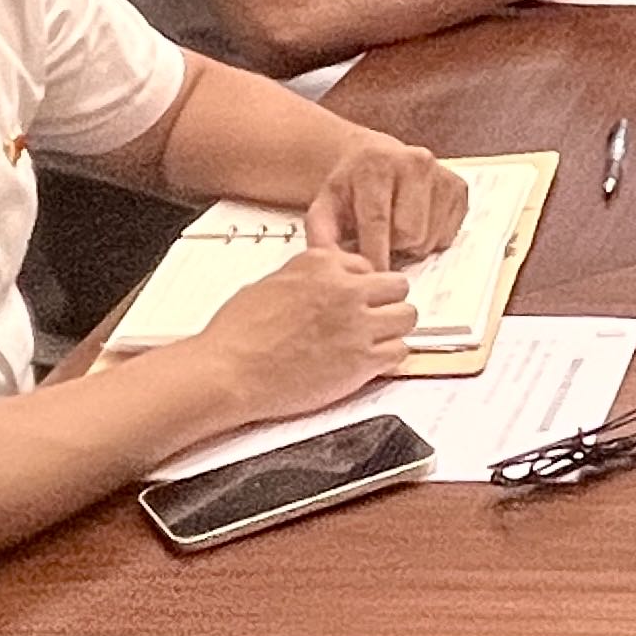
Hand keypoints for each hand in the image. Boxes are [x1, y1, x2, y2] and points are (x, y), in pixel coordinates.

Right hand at [186, 246, 414, 415]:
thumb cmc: (237, 334)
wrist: (227, 372)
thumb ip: (307, 278)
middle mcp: (345, 289)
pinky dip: (389, 358)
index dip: (361, 286)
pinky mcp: (362, 360)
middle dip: (386, 302)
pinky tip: (370, 362)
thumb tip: (323, 281)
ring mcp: (357, 324)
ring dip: (394, 329)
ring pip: (407, 317)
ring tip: (374, 341)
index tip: (354, 300)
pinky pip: (400, 351)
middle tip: (373, 319)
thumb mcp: (270, 283)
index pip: (366, 265)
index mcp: (321, 264)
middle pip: (398, 286)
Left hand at [303, 130, 472, 267]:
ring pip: (429, 238)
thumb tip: (330, 262)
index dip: (374, 254)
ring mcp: (441, 173)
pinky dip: (430, 239)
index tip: (370, 275)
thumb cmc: (351, 188)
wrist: (374, 159)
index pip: (378, 221)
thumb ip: (321, 235)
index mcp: (377, 164)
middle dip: (393, 248)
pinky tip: (416, 225)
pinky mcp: (458, 188)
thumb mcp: (325, 206)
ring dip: (411, 246)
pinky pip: (448, 235)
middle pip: (409, 233)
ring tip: (396, 233)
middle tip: (381, 242)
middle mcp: (414, 162)